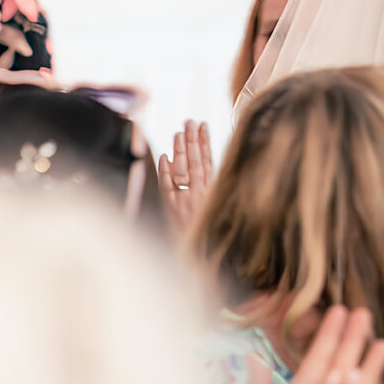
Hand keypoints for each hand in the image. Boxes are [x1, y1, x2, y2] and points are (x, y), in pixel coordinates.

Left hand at [158, 120, 214, 238]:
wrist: (200, 262)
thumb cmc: (210, 238)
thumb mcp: (218, 211)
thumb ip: (215, 190)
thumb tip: (210, 168)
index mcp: (213, 193)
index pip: (208, 162)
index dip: (205, 143)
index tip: (203, 126)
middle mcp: (200, 194)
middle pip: (196, 162)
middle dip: (192, 140)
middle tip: (189, 121)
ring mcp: (185, 200)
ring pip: (183, 170)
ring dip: (181, 150)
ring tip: (179, 133)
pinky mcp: (172, 209)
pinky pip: (168, 186)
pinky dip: (166, 171)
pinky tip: (165, 157)